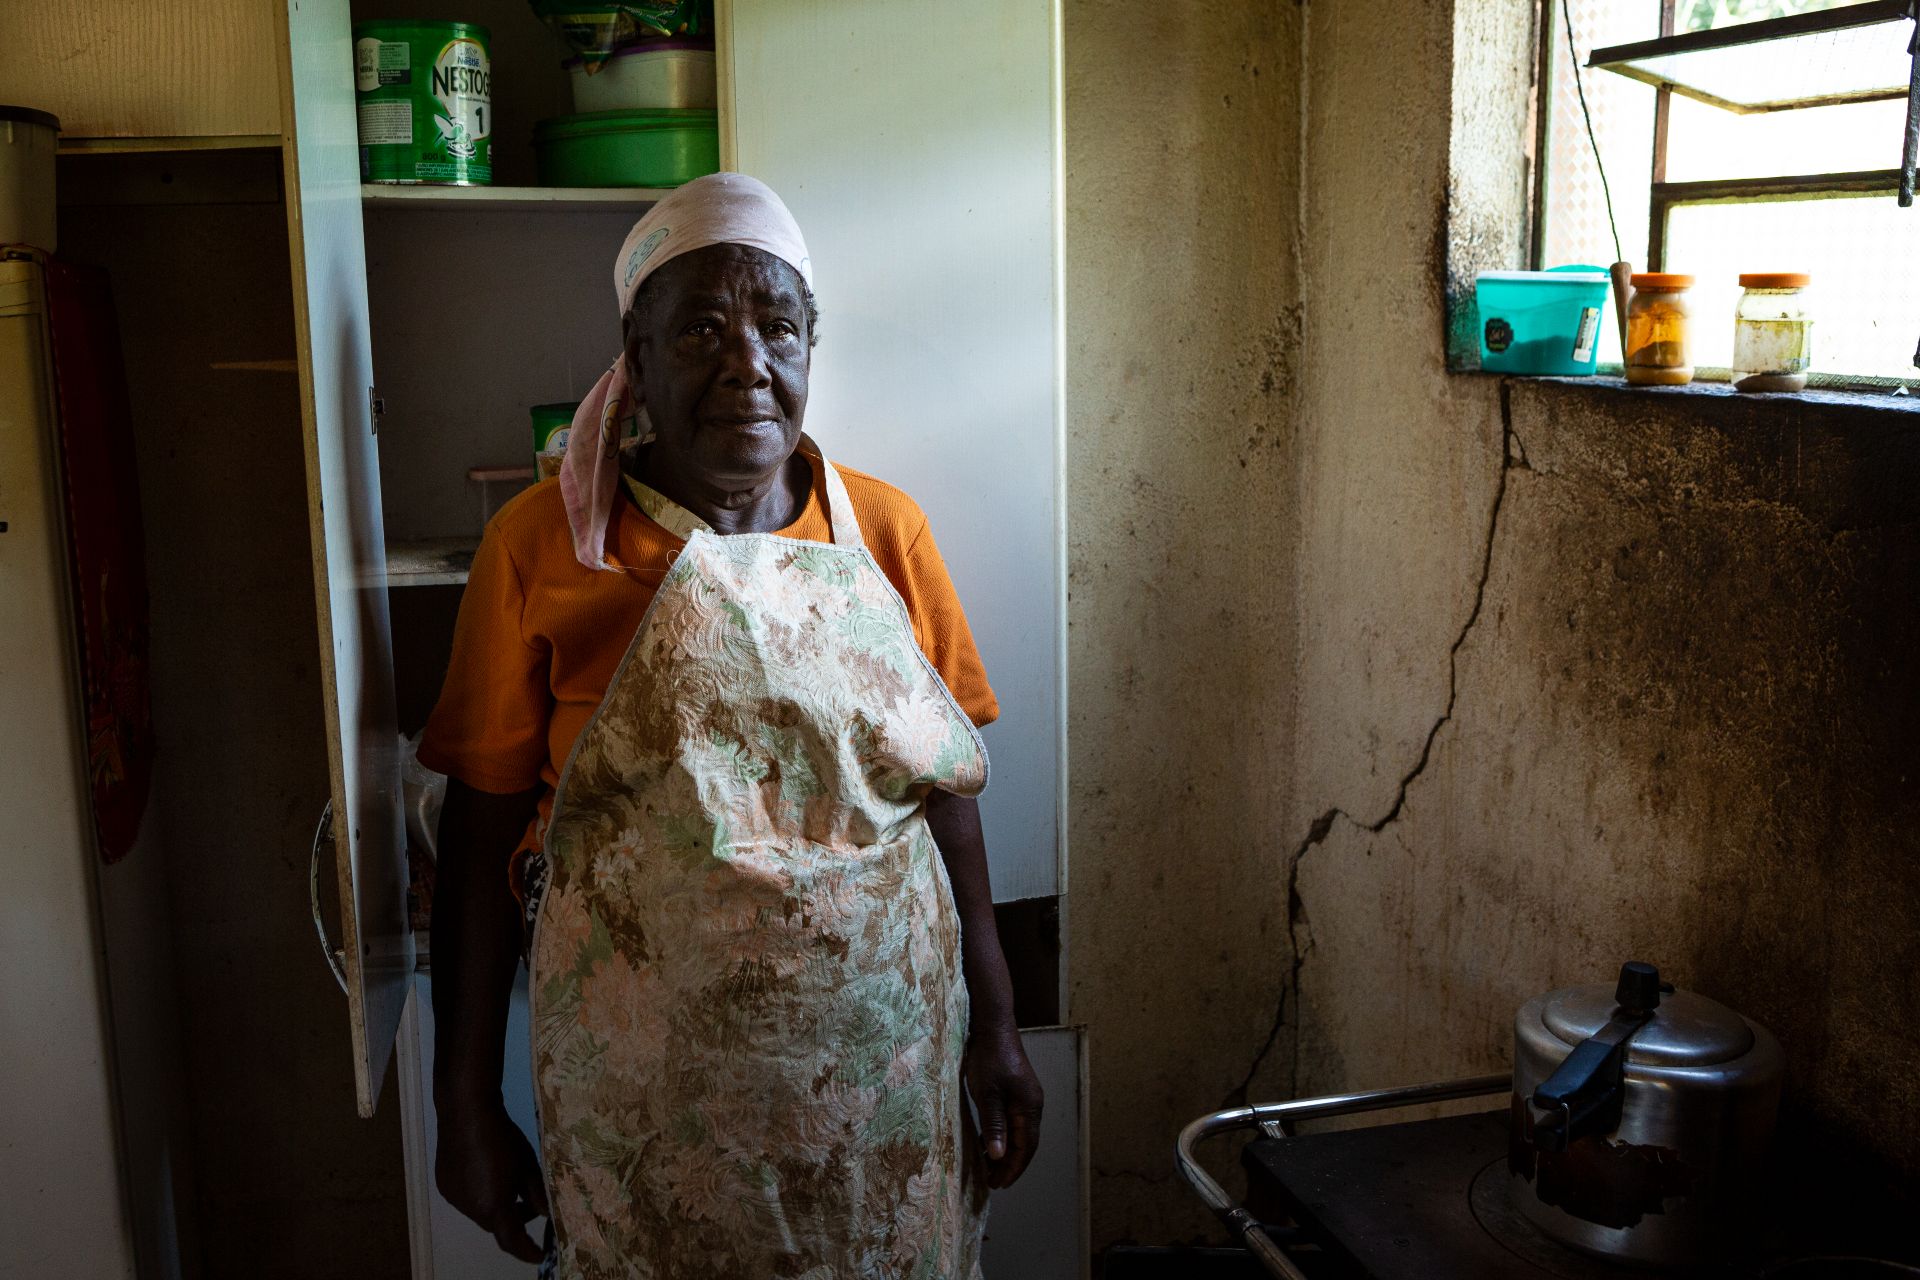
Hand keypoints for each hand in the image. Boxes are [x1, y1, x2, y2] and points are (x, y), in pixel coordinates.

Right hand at [434, 1094, 549, 1261]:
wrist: (467, 1111)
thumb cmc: (503, 1137)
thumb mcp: (528, 1166)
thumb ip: (537, 1195)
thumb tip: (547, 1214)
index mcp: (492, 1206)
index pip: (511, 1241)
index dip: (526, 1251)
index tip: (539, 1255)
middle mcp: (469, 1208)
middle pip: (495, 1225)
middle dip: (513, 1221)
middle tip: (530, 1205)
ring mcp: (453, 1197)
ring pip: (479, 1211)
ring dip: (495, 1206)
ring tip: (509, 1183)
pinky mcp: (444, 1184)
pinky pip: (466, 1198)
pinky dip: (480, 1194)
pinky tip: (487, 1172)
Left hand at [964, 1025, 1043, 1188]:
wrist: (992, 1027)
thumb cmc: (989, 1059)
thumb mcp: (988, 1095)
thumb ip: (994, 1126)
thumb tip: (1000, 1157)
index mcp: (1030, 1108)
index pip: (1026, 1148)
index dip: (1013, 1169)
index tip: (998, 1185)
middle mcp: (1033, 1105)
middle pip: (1026, 1144)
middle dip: (1011, 1165)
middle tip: (992, 1183)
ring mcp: (1026, 1098)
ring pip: (1020, 1134)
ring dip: (1006, 1152)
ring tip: (988, 1168)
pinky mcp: (1016, 1092)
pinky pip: (1013, 1123)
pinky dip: (1003, 1137)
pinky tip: (988, 1143)